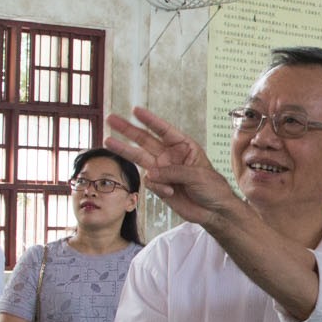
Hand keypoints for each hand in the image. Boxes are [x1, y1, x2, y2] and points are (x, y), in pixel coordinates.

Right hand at [106, 108, 243, 228]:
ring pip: (139, 157)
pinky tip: (171, 192)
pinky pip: (150, 182)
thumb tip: (151, 174)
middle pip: (144, 140)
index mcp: (184, 147)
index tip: (136, 110)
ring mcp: (162, 170)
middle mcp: (170, 156)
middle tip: (111, 118)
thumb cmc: (212, 188)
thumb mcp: (198, 175)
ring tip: (107, 141)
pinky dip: (158, 186)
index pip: (164, 130)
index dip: (150, 120)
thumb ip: (174, 172)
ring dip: (123, 149)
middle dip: (127, 129)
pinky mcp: (159, 186)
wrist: (213, 211)